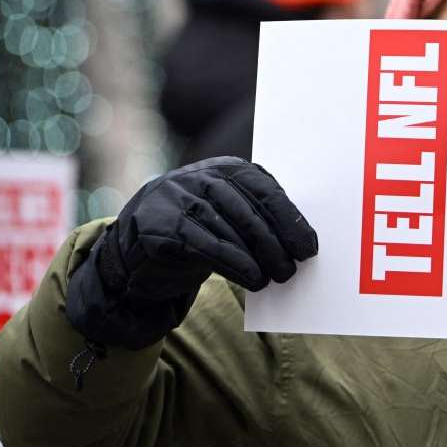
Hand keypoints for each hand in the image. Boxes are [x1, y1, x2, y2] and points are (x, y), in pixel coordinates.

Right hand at [66, 156, 317, 348]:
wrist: (138, 251)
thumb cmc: (200, 233)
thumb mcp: (230, 218)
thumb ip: (258, 218)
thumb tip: (301, 242)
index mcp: (225, 168)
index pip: (265, 190)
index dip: (290, 220)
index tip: (309, 248)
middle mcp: (200, 177)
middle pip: (248, 211)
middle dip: (275, 243)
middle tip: (292, 270)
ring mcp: (175, 197)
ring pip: (227, 228)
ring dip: (257, 257)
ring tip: (275, 278)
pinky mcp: (157, 224)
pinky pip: (202, 244)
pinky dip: (232, 263)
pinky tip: (251, 278)